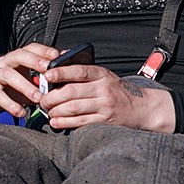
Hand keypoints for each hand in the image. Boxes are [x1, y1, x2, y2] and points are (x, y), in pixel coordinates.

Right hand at [0, 45, 58, 123]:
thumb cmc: (7, 91)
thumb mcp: (26, 83)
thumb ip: (41, 80)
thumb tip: (63, 76)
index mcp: (16, 59)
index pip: (30, 48)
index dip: (43, 51)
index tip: (57, 56)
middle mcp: (4, 63)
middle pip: (19, 55)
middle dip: (34, 61)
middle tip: (48, 71)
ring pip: (8, 74)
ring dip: (25, 86)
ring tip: (38, 98)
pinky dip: (10, 104)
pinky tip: (21, 112)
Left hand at [37, 62, 176, 132]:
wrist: (141, 107)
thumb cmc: (117, 90)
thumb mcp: (104, 75)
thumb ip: (83, 70)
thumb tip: (59, 60)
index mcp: (101, 74)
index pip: (79, 71)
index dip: (61, 72)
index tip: (47, 75)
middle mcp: (103, 89)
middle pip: (72, 92)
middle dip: (52, 97)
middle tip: (42, 100)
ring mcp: (104, 106)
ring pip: (73, 108)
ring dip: (56, 111)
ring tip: (48, 111)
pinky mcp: (104, 121)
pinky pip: (80, 122)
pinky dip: (64, 122)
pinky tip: (56, 121)